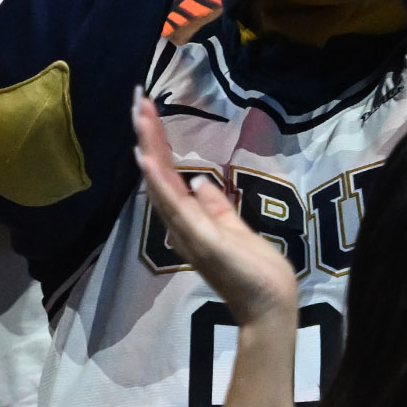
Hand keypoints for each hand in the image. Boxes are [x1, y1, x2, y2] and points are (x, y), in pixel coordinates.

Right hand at [133, 95, 299, 322]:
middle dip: (149, 137)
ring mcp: (189, 233)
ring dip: (151, 150)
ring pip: (163, 185)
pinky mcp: (201, 241)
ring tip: (140, 119)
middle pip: (160, 175)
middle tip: (137, 101)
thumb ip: (216, 207)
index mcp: (190, 222)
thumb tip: (199, 182)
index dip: (159, 144)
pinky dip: (160, 183)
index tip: (149, 111)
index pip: (170, 176)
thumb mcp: (235, 229)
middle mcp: (182, 226)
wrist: (269, 305)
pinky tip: (148, 159)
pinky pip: (176, 207)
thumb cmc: (256, 272)